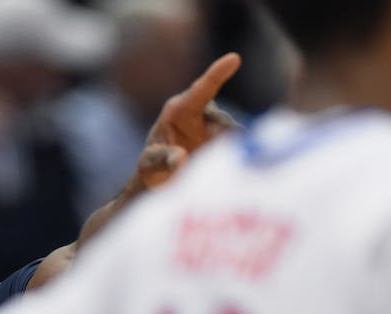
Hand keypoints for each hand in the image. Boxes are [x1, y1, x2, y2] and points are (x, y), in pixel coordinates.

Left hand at [131, 52, 241, 193]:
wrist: (164, 177)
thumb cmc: (153, 167)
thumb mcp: (150, 165)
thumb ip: (163, 160)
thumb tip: (180, 158)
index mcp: (179, 109)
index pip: (201, 89)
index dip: (217, 73)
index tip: (234, 58)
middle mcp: (201, 112)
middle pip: (223, 121)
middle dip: (221, 142)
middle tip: (210, 161)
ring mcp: (216, 126)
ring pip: (234, 136)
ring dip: (226, 154)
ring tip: (206, 170)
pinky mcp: (227, 140)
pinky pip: (240, 146)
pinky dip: (235, 159)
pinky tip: (221, 170)